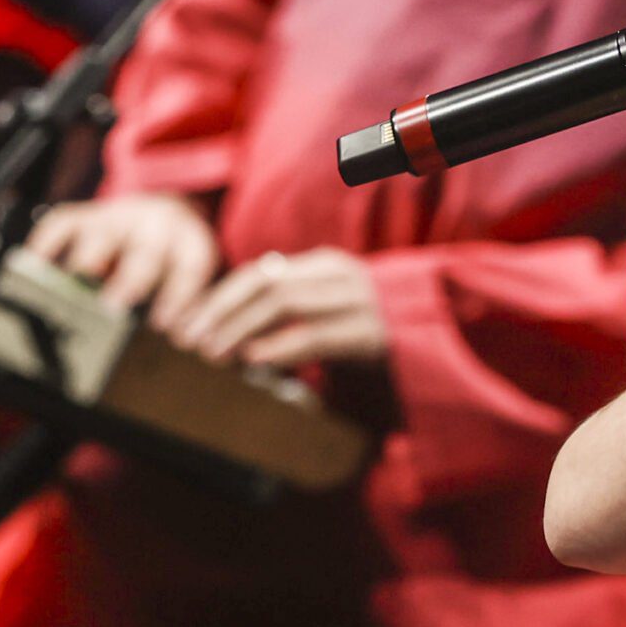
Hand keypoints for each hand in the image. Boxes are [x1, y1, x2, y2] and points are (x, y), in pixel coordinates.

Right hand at [26, 195, 221, 329]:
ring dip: (88, 263)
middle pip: (145, 251)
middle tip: (115, 307)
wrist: (166, 212)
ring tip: (73, 289)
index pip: (190, 267)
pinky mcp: (82, 217)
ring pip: (101, 237)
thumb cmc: (178, 262)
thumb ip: (200, 315)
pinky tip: (35, 269)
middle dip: (132, 280)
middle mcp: (155, 227)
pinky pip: (59, 226)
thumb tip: (219, 362)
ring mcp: (116, 219)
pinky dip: (45, 246)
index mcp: (190, 244)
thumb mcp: (197, 279)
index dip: (180, 296)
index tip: (169, 329)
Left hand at [168, 247, 387, 367]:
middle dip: (219, 311)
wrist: (442, 339)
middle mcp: (339, 275)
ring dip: (239, 328)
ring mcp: (357, 301)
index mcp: (324, 266)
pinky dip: (279, 346)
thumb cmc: (373, 333)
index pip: (257, 274)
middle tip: (186, 341)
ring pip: (284, 302)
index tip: (183, 324)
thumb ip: (290, 310)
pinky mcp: (371, 332)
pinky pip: (315, 334)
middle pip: (264, 283)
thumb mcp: (329, 312)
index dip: (216, 298)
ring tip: (211, 353)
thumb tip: (229, 327)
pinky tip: (254, 360)